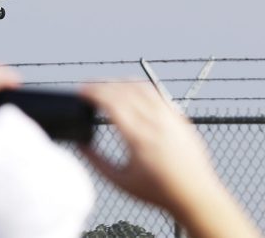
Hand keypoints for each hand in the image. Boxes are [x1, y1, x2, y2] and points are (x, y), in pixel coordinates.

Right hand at [80, 82, 221, 213]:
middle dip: (101, 84)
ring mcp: (170, 119)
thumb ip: (97, 162)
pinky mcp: (179, 119)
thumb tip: (80, 144)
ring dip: (119, 82)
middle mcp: (156, 124)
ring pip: (141, 87)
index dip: (93, 93)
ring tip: (105, 86)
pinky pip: (156, 93)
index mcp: (139, 139)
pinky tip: (128, 90)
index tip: (80, 91)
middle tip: (86, 87)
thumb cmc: (158, 192)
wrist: (197, 196)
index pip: (112, 103)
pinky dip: (138, 87)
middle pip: (124, 91)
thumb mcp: (120, 181)